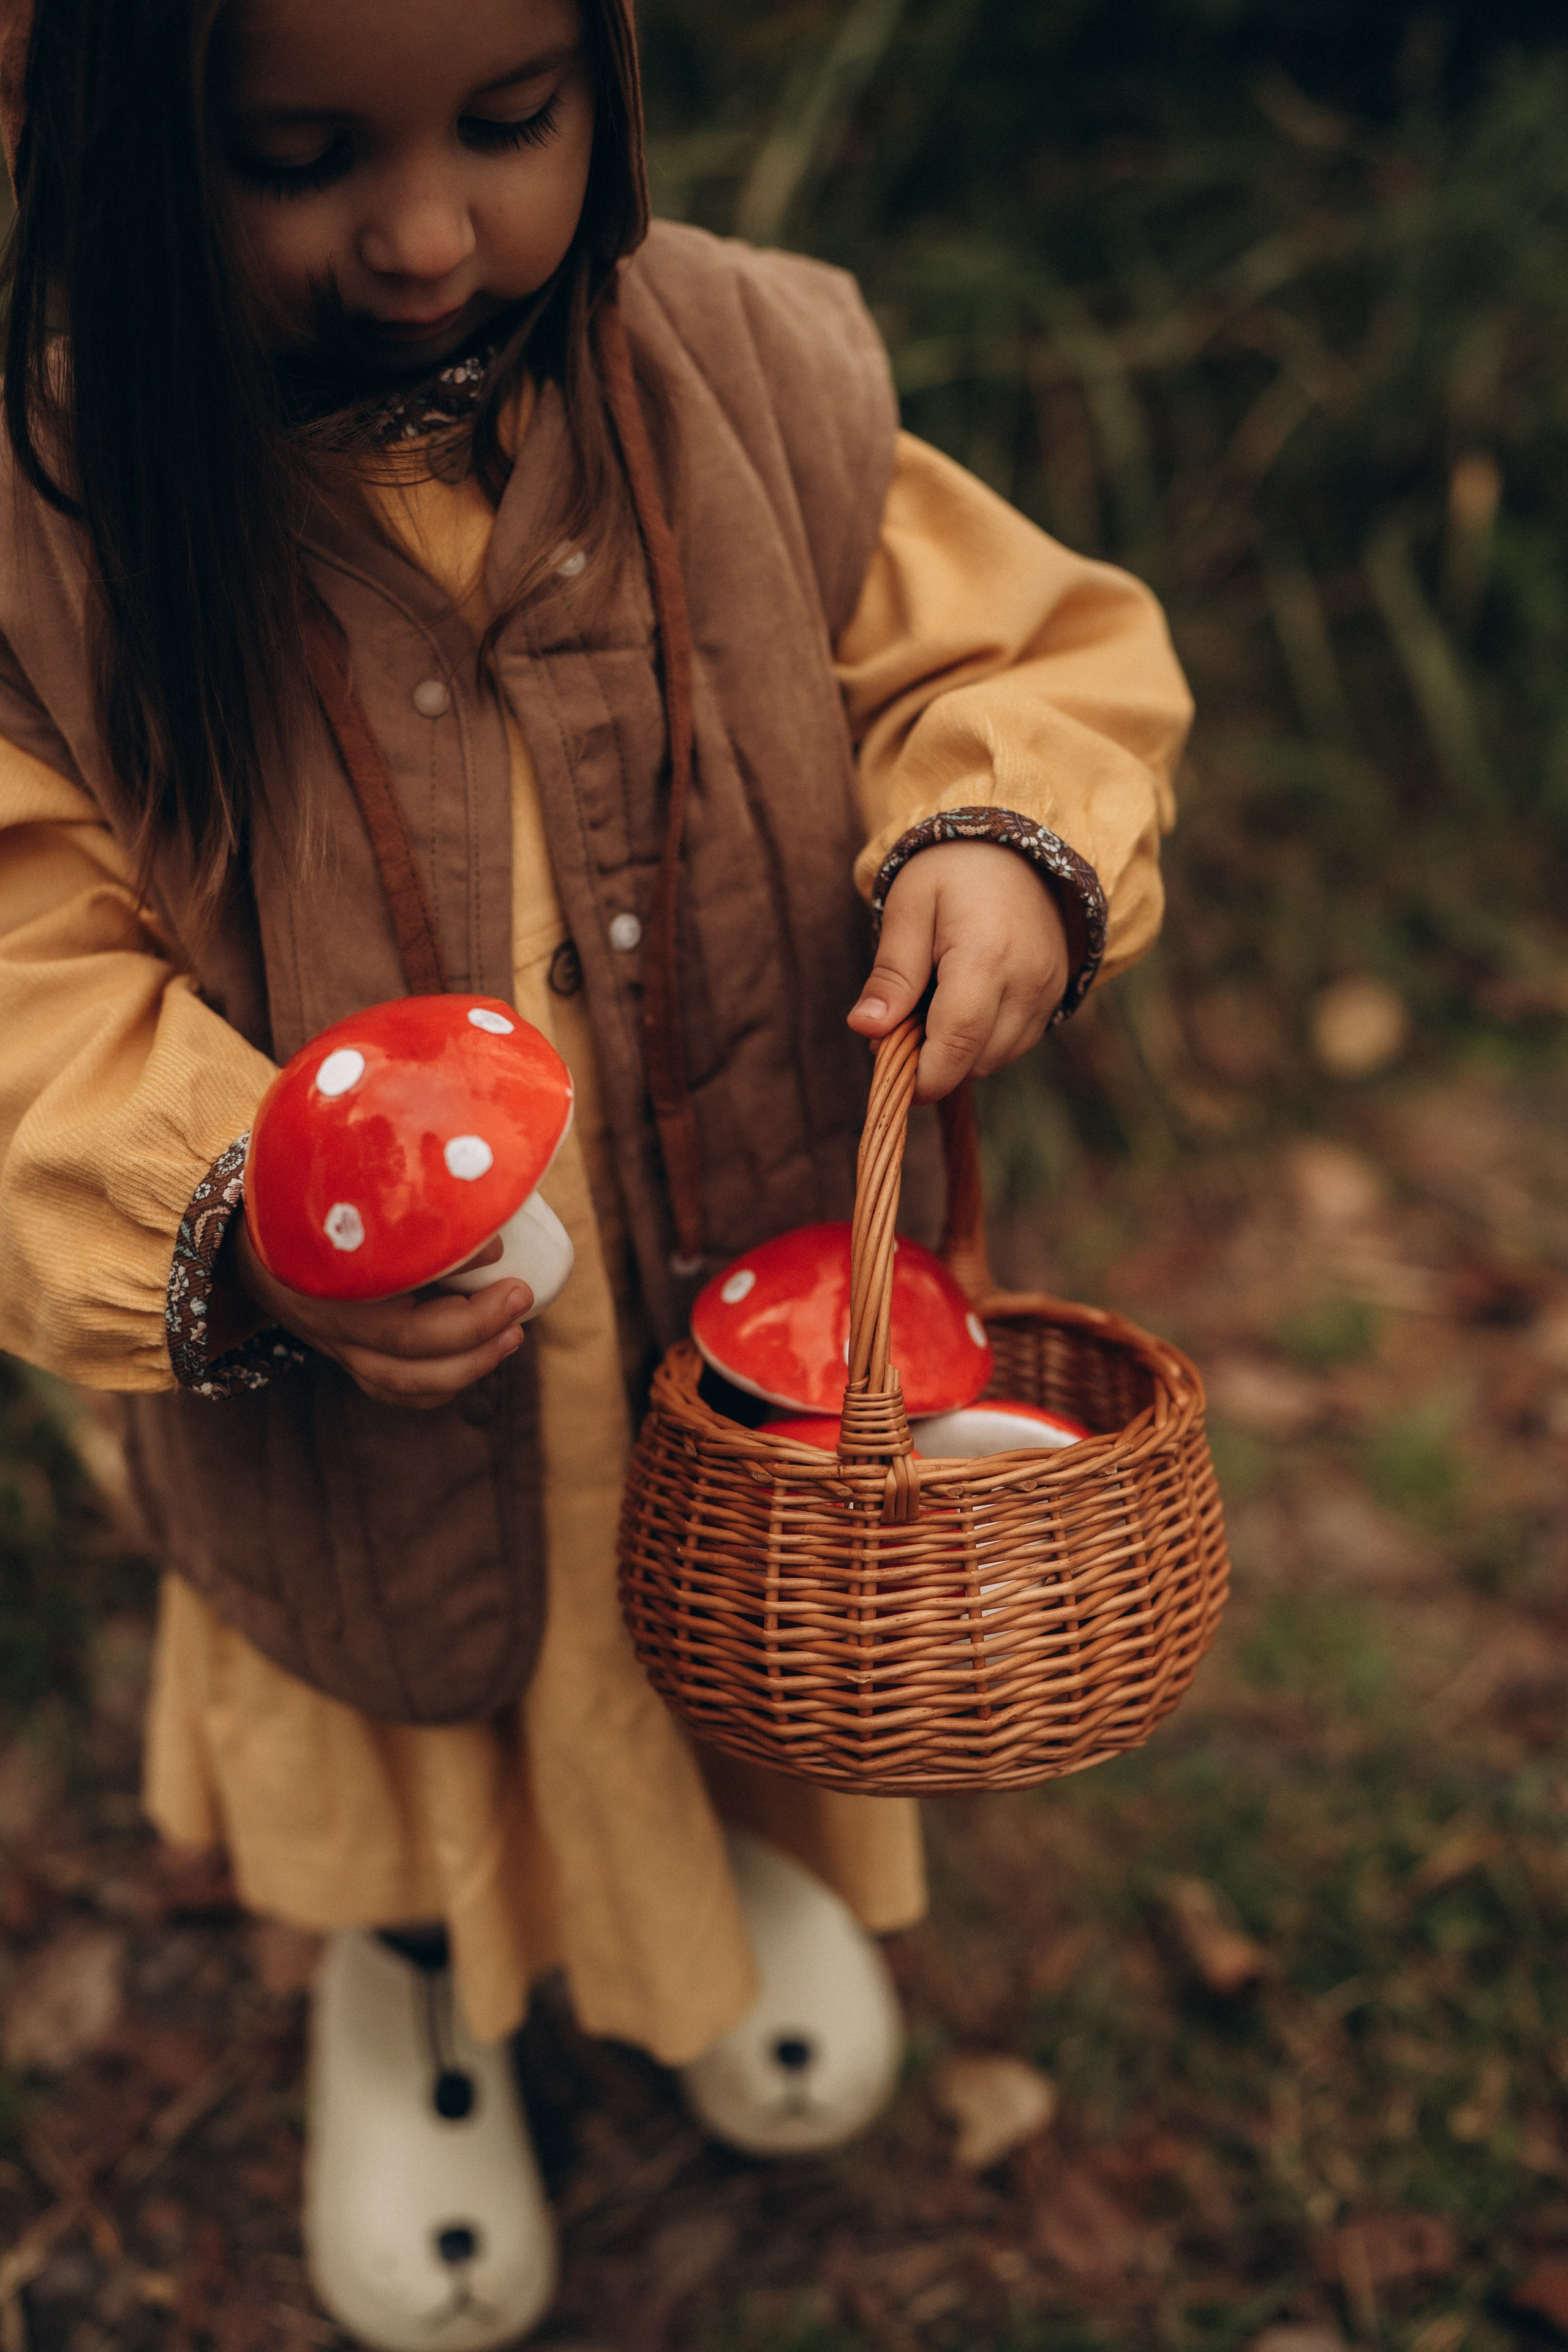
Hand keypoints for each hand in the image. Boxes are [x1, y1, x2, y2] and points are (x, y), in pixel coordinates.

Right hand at [224, 1214, 531, 1409]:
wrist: (248, 1242)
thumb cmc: (309, 1204)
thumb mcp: (346, 1189)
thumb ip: (406, 1197)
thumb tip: (488, 1219)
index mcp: (328, 1278)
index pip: (396, 1303)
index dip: (457, 1288)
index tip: (501, 1248)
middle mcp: (330, 1322)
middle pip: (405, 1353)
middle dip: (474, 1332)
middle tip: (520, 1295)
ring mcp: (338, 1346)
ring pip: (401, 1382)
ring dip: (466, 1366)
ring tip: (512, 1334)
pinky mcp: (348, 1357)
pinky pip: (393, 1389)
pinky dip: (436, 1384)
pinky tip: (475, 1360)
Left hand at [847, 842, 1069, 1102]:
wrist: (1019, 845)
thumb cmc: (953, 870)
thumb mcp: (909, 908)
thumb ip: (892, 974)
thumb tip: (866, 1030)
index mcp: (986, 956)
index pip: (957, 1043)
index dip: (924, 1076)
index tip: (893, 1080)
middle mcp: (1028, 981)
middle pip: (977, 1060)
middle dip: (935, 1062)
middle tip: (901, 1025)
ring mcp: (1048, 990)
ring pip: (998, 1058)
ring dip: (960, 1053)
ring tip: (933, 1006)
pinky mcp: (1057, 994)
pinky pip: (1017, 1042)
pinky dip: (984, 1040)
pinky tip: (964, 1004)